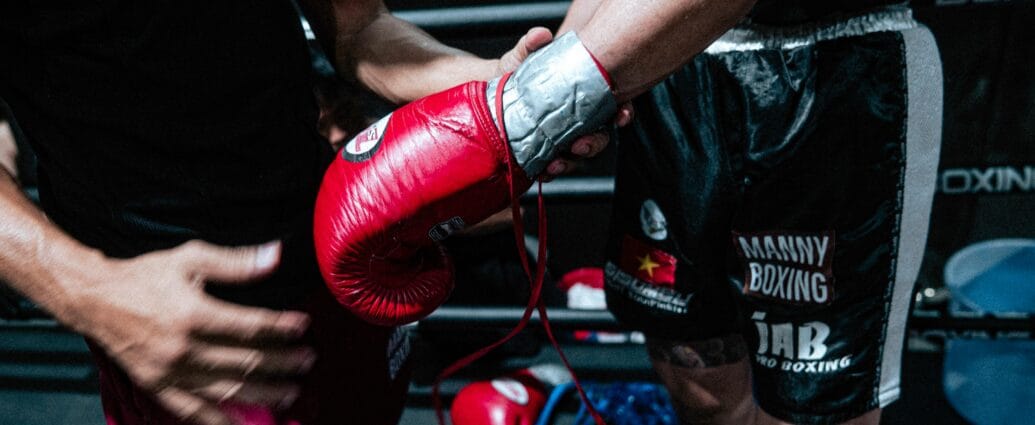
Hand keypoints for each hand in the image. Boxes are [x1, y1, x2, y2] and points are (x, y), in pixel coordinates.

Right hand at [80, 241, 313, 424]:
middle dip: (282, 362)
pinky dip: (219, 421)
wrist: (95, 298)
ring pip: (227, 390)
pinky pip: (193, 411)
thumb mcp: (190, 257)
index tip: (303, 326)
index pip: (251, 326)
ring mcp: (170, 372)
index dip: (282, 328)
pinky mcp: (157, 386)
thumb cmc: (145, 274)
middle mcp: (183, 348)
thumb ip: (235, 262)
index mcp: (193, 314)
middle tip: (308, 361)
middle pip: (246, 361)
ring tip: (291, 392)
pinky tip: (243, 424)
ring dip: (264, 393)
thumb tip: (276, 256)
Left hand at [496, 28, 634, 180]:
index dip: (623, 113)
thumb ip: (532, 43)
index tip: (622, 116)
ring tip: (556, 163)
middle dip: (593, 144)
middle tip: (580, 145)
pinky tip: (542, 172)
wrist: (496, 87)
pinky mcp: (545, 150)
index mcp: (587, 96)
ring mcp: (564, 137)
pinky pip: (553, 165)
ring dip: (569, 162)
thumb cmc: (520, 69)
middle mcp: (581, 119)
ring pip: (577, 155)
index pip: (615, 107)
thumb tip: (540, 35)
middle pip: (599, 137)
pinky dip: (549, 171)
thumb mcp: (526, 54)